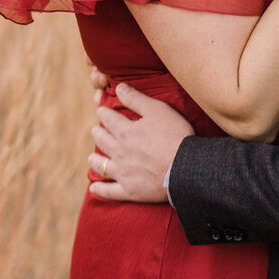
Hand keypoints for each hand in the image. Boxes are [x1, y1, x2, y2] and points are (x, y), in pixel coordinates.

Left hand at [89, 84, 193, 202]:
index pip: (108, 118)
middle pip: (102, 140)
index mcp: (125, 131)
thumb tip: (118, 87)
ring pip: (101, 165)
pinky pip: (109, 191)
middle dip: (98, 133)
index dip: (104, 112)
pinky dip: (100, 189)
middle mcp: (119, 151)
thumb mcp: (158, 110)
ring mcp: (123, 172)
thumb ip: (136, 99)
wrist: (185, 168)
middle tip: (96, 130)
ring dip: (95, 159)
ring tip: (92, 157)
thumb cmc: (175, 136)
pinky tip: (94, 187)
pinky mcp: (130, 190)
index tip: (101, 110)